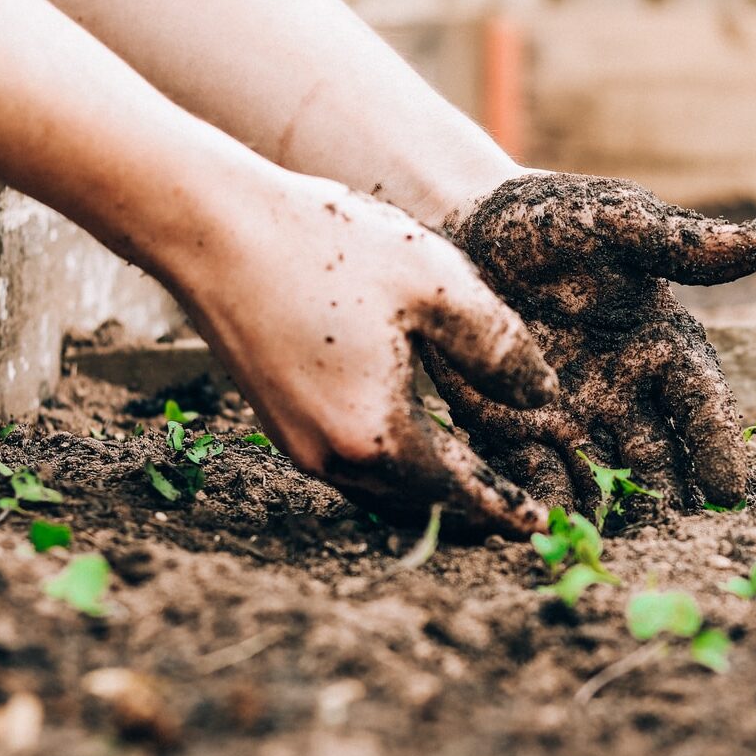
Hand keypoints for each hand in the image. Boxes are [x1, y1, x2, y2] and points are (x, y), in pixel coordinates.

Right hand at [176, 171, 556, 536]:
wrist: (212, 228)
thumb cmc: (327, 246)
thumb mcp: (437, 283)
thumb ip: (500, 348)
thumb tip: (543, 398)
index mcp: (377, 434)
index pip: (460, 493)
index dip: (506, 509)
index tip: (542, 526)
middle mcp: (332, 458)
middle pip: (420, 505)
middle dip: (472, 511)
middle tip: (518, 513)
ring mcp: (298, 445)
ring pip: (383, 492)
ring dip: (431, 494)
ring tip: (476, 483)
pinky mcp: (279, 423)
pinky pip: (352, 467)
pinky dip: (394, 469)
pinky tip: (416, 442)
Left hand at [424, 173, 755, 513]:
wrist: (465, 229)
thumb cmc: (551, 220)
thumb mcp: (615, 221)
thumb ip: (680, 243)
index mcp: (661, 346)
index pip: (700, 403)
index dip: (716, 445)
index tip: (729, 491)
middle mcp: (625, 393)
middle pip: (657, 457)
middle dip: (667, 499)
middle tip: (676, 540)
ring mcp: (571, 418)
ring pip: (601, 478)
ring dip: (610, 514)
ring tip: (615, 550)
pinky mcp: (515, 431)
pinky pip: (535, 475)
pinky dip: (545, 503)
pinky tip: (549, 532)